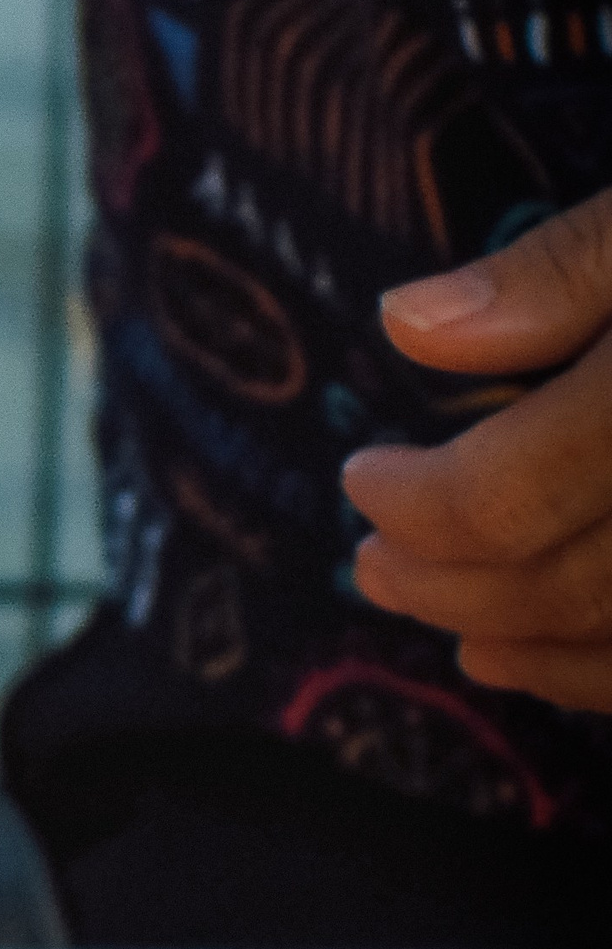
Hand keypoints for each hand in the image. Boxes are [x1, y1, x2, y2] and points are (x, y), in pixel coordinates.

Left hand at [344, 190, 611, 713]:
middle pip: (565, 586)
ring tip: (456, 629)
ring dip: (534, 648)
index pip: (507, 499)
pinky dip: (611, 673)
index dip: (414, 505)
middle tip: (373, 569)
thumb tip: (405, 324)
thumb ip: (562, 275)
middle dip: (450, 587)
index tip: (362, 479)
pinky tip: (556, 657)